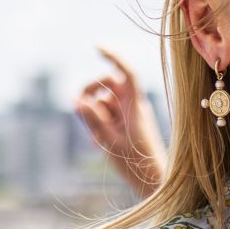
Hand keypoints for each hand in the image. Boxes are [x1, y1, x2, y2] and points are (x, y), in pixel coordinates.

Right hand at [74, 46, 167, 195]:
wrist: (153, 182)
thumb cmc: (136, 164)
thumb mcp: (109, 141)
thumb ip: (93, 119)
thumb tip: (77, 101)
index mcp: (135, 105)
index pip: (125, 72)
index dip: (113, 56)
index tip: (96, 46)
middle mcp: (133, 105)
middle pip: (108, 83)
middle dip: (91, 90)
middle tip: (78, 108)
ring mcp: (129, 114)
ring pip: (105, 100)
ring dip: (93, 112)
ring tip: (94, 137)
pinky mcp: (125, 124)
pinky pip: (107, 115)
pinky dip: (98, 123)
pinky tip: (97, 142)